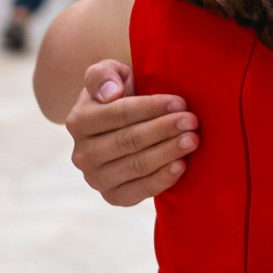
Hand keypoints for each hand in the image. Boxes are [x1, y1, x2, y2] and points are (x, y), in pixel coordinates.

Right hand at [67, 59, 199, 205]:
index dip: (151, 108)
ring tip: (193, 140)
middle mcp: (82, 154)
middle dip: (164, 129)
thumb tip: (111, 93)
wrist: (122, 127)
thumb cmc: (121, 94)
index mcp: (78, 121)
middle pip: (128, 141)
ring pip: (135, 165)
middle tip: (192, 121)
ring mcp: (96, 178)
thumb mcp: (110, 75)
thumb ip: (103, 75)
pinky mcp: (113, 197)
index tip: (181, 102)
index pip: (118, 114)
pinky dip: (161, 180)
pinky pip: (138, 191)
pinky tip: (182, 166)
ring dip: (167, 152)